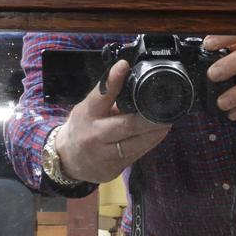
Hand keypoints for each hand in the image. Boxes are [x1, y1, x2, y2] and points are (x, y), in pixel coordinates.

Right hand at [53, 59, 170, 182]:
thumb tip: (134, 83)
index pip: (100, 95)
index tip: (124, 66)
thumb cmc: (83, 127)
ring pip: (134, 144)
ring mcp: (103, 154)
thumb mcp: (89, 109)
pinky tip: (157, 136)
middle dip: (148, 119)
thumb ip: (109, 99)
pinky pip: (135, 156)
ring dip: (154, 134)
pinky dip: (149, 144)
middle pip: (126, 125)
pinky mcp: (111, 169)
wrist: (67, 160)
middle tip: (166, 111)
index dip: (113, 80)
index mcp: (88, 113)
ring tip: (167, 123)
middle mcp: (94, 134)